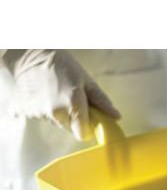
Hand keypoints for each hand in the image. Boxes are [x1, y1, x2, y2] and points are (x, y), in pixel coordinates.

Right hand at [5, 49, 119, 140]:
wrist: (31, 55)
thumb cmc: (62, 64)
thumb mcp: (86, 80)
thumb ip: (101, 101)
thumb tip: (116, 116)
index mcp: (72, 104)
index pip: (83, 134)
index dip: (87, 128)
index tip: (88, 119)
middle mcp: (55, 112)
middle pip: (70, 129)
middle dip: (74, 119)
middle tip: (72, 101)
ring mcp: (40, 113)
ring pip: (57, 123)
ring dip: (60, 114)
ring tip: (57, 95)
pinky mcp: (27, 112)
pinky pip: (43, 118)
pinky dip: (45, 111)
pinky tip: (45, 96)